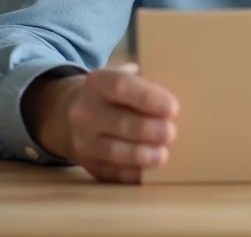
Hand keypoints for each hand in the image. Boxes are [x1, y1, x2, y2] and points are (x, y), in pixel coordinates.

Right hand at [28, 62, 178, 183]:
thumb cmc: (115, 95)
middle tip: (171, 132)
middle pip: (119, 121)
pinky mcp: (89, 164)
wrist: (73, 113)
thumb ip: (146, 84)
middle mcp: (86, 111)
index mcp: (98, 82)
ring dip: (141, 154)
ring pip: (113, 150)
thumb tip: (177, 100)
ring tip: (163, 155)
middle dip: (147, 129)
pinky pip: (111, 172)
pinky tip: (148, 172)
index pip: (121, 86)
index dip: (147, 97)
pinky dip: (132, 173)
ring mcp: (84, 140)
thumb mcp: (124, 77)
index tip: (172, 107)